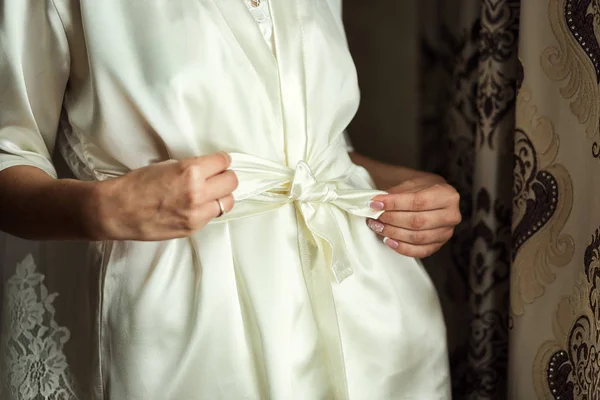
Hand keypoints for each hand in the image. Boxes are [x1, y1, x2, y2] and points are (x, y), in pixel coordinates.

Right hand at [90, 152, 236, 240]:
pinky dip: (208, 210)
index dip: (222, 161)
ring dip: (221, 196)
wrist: (117, 211)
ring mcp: (197, 213)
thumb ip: (191, 168)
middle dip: (225, 177)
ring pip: (228, 202)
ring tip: (210, 194)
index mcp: (190, 171)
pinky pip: (212, 216)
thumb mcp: (166, 166)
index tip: (220, 162)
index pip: (223, 162)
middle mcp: (197, 192)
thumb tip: (209, 169)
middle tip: (217, 177)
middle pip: (232, 182)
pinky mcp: (193, 227)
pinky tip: (197, 206)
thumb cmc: (136, 185)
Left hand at [367, 174, 460, 257]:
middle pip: (417, 221)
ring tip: (377, 226)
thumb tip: (376, 203)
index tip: (375, 203)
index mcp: (447, 195)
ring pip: (417, 237)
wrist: (432, 195)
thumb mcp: (411, 182)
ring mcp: (446, 233)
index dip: (394, 203)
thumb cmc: (421, 188)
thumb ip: (396, 193)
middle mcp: (451, 215)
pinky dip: (401, 248)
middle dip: (391, 219)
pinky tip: (388, 240)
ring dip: (393, 233)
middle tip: (374, 215)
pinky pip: (419, 251)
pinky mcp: (438, 245)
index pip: (418, 201)